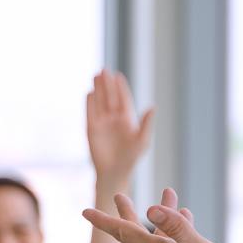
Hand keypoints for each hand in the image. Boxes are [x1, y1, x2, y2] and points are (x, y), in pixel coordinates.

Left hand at [84, 189, 242, 242]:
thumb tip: (152, 209)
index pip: (125, 233)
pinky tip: (188, 217)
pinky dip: (176, 229)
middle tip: (119, 195)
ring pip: (157, 237)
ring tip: (168, 193)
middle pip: (136, 234)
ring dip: (160, 216)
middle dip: (127, 213)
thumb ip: (179, 229)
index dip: (105, 220)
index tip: (85, 211)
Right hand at [87, 68, 155, 184]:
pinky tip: (89, 93)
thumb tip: (152, 107)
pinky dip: (89, 103)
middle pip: (110, 97)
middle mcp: (114, 118)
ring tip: (95, 76)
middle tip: (104, 70)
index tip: (118, 75)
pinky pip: (89, 113)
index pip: (123, 99)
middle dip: (107, 84)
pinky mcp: (91, 129)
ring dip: (97, 89)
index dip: (120, 87)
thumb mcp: (142, 140)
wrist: (114, 173)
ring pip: (99, 102)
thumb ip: (146, 123)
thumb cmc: (131, 158)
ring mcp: (102, 123)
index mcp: (127, 119)